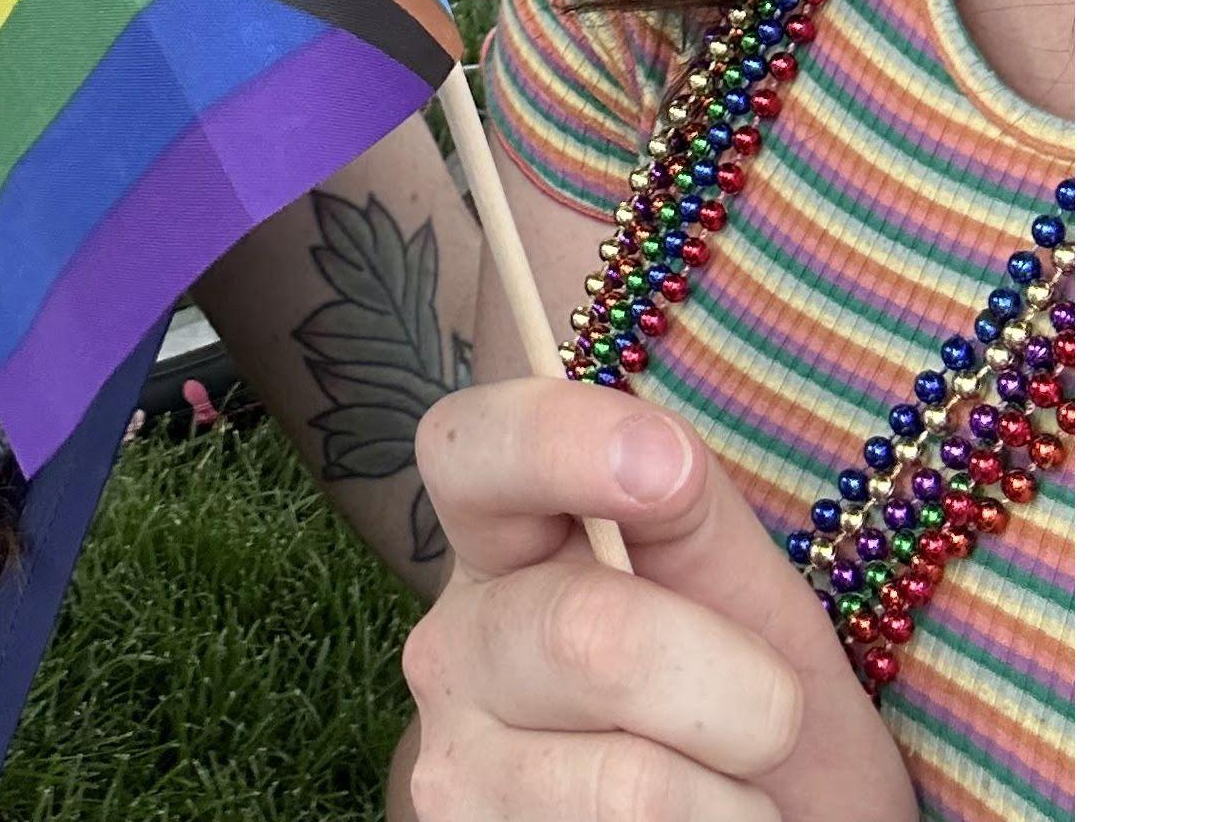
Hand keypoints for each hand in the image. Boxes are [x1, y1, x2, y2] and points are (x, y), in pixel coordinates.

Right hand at [393, 380, 916, 821]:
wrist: (775, 819)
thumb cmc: (751, 699)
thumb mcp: (738, 588)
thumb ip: (686, 505)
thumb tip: (651, 448)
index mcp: (500, 543)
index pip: (466, 449)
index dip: (557, 442)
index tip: (666, 466)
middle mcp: (452, 648)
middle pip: (590, 637)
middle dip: (743, 689)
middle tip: (771, 716)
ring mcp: (454, 773)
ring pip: (629, 786)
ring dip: (734, 802)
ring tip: (725, 793)